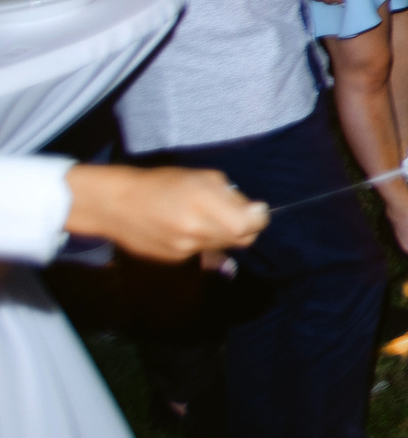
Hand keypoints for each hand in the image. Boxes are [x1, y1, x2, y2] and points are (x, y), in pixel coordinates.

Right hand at [64, 165, 267, 261]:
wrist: (117, 206)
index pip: (248, 225)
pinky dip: (207, 240)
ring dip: (227, 234)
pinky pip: (204, 252)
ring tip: (211, 217)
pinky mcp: (175, 260)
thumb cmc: (163, 183)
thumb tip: (254, 210)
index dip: (259, 217)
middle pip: (243, 240)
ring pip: (226, 248)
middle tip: (240, 213)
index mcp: (202, 204)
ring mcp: (185, 250)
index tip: (257, 209)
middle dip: (248, 227)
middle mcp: (195, 232)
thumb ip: (231, 195)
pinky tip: (191, 227)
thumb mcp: (203, 177)